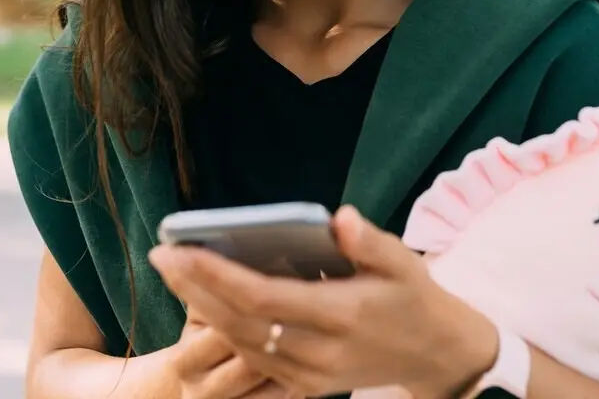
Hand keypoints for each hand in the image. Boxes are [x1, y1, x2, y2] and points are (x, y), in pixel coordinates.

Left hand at [150, 205, 497, 398]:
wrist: (435, 353)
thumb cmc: (413, 297)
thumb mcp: (403, 262)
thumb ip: (370, 241)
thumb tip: (341, 217)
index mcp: (342, 316)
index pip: (263, 297)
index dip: (216, 276)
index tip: (180, 250)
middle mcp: (320, 352)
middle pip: (242, 323)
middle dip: (196, 290)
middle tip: (162, 256)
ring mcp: (311, 376)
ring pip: (242, 346)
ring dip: (203, 312)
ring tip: (175, 275)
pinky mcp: (306, 388)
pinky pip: (254, 365)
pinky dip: (224, 338)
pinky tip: (201, 312)